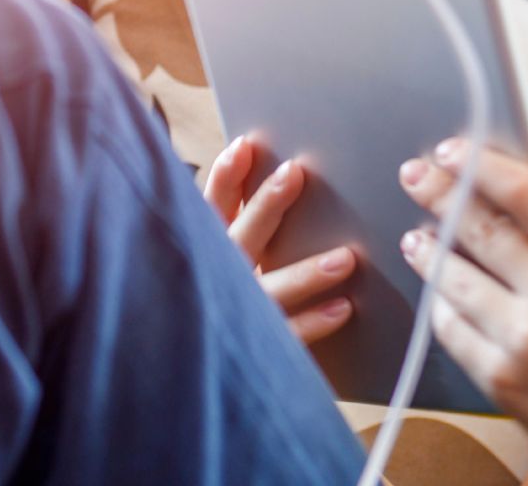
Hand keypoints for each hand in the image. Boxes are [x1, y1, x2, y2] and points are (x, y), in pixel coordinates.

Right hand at [202, 133, 357, 344]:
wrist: (181, 381)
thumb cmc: (208, 306)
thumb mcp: (214, 263)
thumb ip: (238, 229)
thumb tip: (282, 180)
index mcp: (201, 254)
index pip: (209, 210)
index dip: (224, 179)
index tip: (245, 146)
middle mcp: (212, 282)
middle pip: (239, 238)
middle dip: (265, 205)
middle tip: (295, 172)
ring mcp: (230, 317)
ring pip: (266, 291)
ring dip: (305, 274)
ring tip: (346, 257)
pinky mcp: (248, 355)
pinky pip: (283, 338)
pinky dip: (312, 323)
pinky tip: (342, 308)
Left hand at [398, 140, 527, 485]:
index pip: (526, 194)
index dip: (483, 165)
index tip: (457, 151)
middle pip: (482, 228)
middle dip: (441, 194)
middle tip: (417, 176)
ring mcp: (526, 342)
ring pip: (457, 278)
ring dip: (429, 249)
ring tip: (417, 235)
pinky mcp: (502, 381)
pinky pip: (453, 329)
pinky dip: (440, 303)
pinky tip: (438, 290)